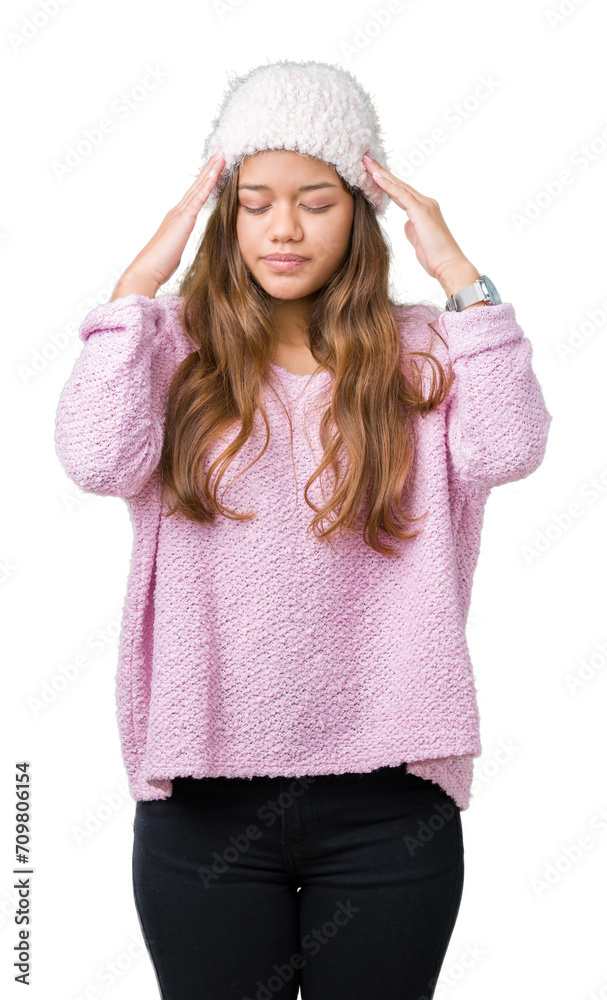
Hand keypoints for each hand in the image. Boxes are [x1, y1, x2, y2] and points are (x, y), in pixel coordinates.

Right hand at [112, 148, 225, 296]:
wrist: (147, 270)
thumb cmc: (159, 266)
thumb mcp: (174, 252)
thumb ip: (178, 244)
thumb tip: (179, 246)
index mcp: (176, 220)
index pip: (194, 197)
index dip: (204, 182)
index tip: (214, 169)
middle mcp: (177, 212)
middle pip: (197, 186)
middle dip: (209, 169)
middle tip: (220, 152)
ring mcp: (180, 213)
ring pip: (199, 186)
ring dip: (211, 169)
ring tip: (221, 155)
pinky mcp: (184, 218)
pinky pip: (200, 196)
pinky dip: (209, 182)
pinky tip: (217, 171)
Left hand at [362, 152, 475, 288]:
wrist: (448, 265)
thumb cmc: (435, 257)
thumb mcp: (419, 240)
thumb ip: (413, 229)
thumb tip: (407, 224)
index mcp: (423, 209)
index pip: (401, 192)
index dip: (386, 181)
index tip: (372, 172)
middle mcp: (425, 203)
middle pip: (398, 184)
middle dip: (381, 171)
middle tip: (366, 158)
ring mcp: (424, 205)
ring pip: (399, 186)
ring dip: (381, 173)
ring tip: (367, 162)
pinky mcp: (421, 211)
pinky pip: (401, 195)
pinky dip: (388, 185)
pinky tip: (376, 177)